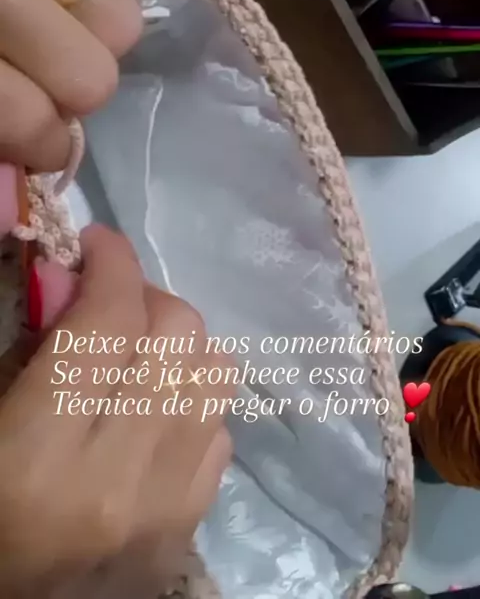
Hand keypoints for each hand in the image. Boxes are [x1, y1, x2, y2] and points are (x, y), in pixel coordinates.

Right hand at [0, 166, 232, 597]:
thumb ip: (32, 342)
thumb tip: (78, 275)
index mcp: (42, 454)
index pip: (110, 322)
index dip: (111, 262)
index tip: (97, 242)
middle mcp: (120, 480)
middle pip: (176, 335)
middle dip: (142, 295)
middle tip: (108, 301)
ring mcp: (167, 507)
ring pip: (213, 371)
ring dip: (176, 343)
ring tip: (138, 350)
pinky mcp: (190, 524)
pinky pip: (220, 426)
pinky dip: (193, 399)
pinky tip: (155, 409)